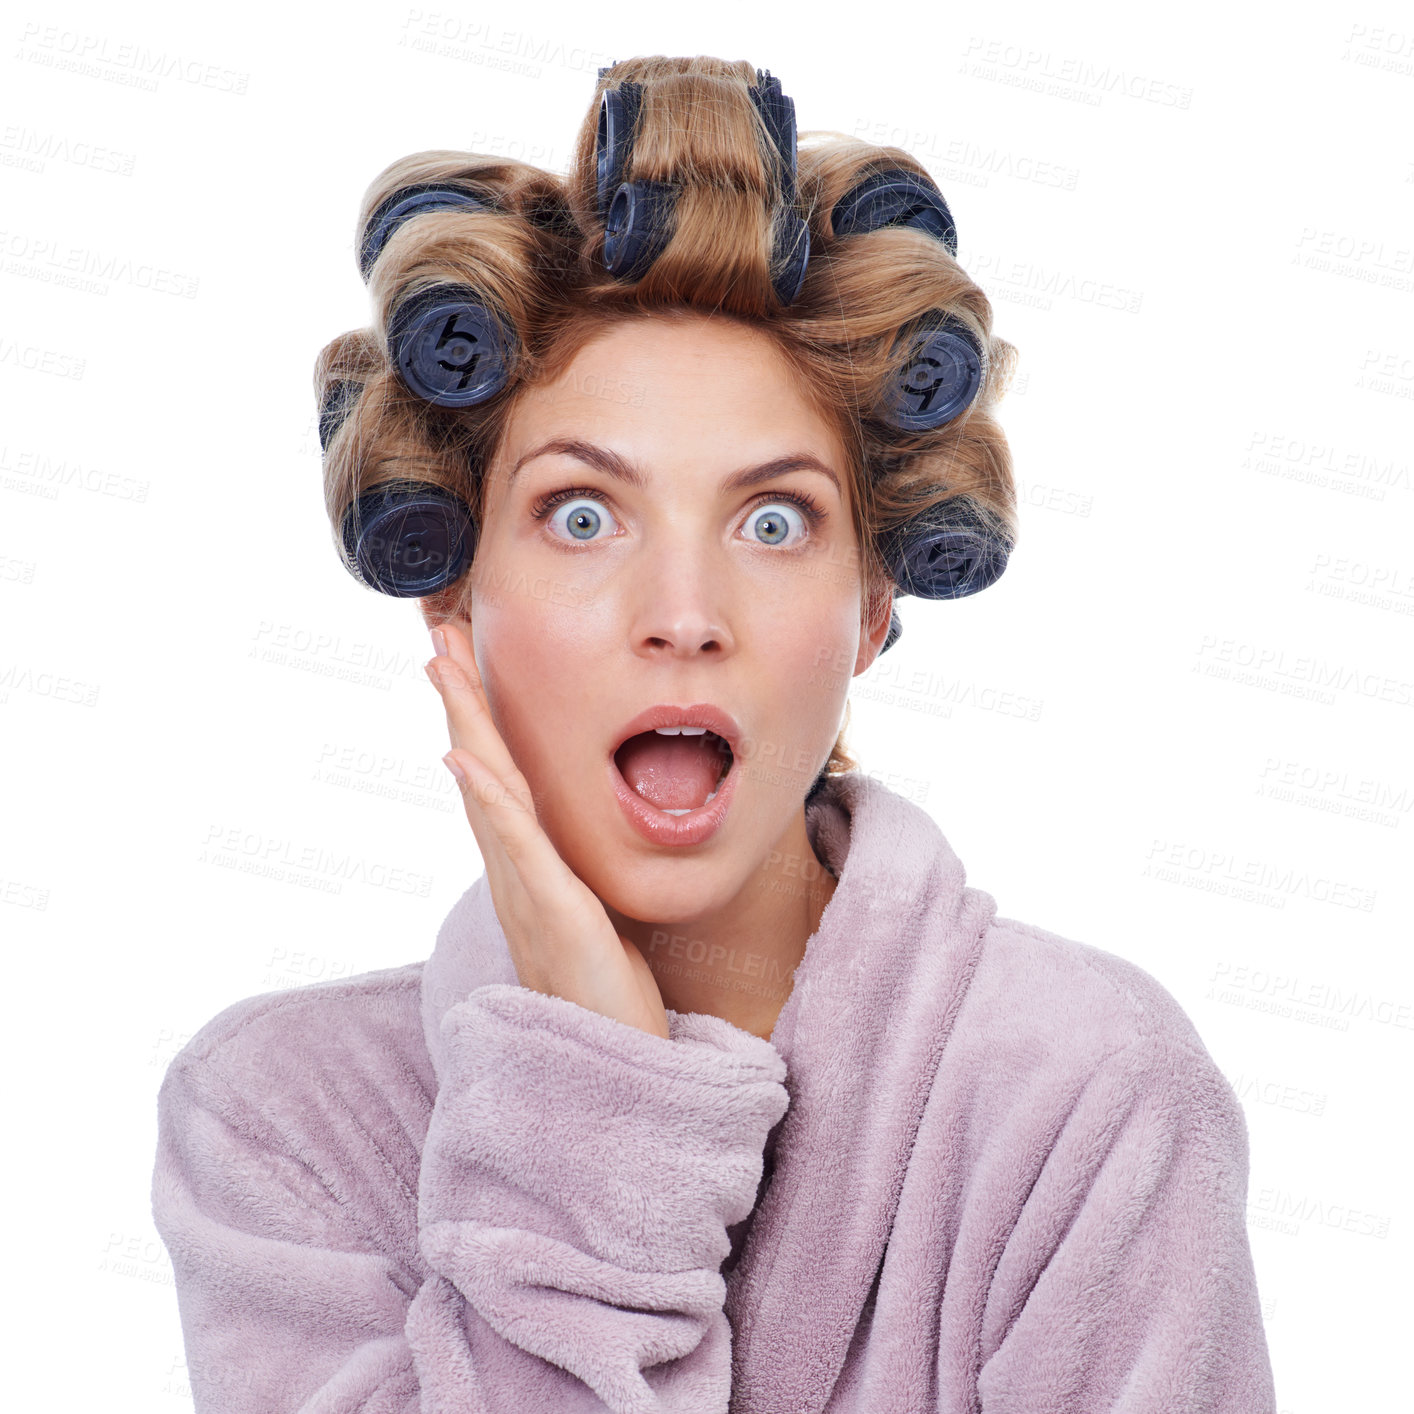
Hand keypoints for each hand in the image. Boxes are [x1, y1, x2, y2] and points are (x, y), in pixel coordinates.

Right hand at [424, 618, 670, 1040]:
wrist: (609, 1065)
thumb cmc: (603, 998)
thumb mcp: (593, 919)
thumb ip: (573, 880)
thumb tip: (572, 849)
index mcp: (531, 868)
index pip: (500, 780)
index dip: (481, 721)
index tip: (466, 665)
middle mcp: (517, 872)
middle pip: (481, 769)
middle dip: (461, 700)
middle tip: (435, 636)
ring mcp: (527, 890)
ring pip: (488, 790)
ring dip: (465, 724)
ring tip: (441, 666)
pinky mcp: (551, 911)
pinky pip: (516, 844)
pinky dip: (487, 798)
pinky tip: (465, 757)